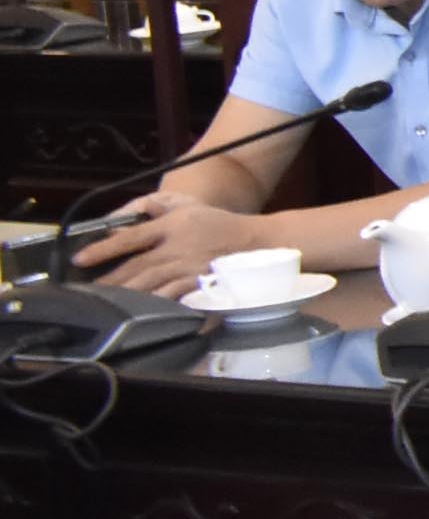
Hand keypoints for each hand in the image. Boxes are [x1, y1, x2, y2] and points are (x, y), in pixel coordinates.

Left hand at [76, 199, 277, 297]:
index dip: (103, 248)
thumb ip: (160, 208)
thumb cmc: (222, 225)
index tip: (80, 258)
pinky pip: (171, 296)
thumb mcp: (190, 208)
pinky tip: (138, 311)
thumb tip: (128, 216)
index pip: (130, 238)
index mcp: (173, 225)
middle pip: (135, 266)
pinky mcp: (200, 282)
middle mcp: (178, 246)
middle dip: (109, 280)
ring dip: (124, 295)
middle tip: (85, 291)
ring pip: (149, 284)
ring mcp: (189, 266)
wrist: (258, 241)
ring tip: (105, 304)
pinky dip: (153, 304)